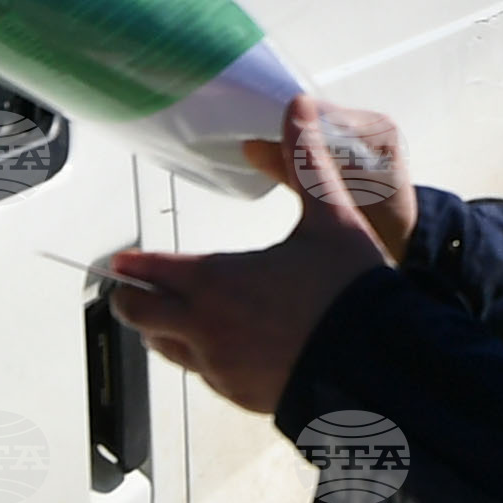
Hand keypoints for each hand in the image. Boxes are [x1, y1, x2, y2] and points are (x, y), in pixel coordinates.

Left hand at [109, 96, 392, 413]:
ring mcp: (221, 369)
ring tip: (169, 318)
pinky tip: (220, 347)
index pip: (151, 273)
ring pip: (167, 350)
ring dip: (162, 331)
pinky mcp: (241, 396)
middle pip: (141, 317)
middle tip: (132, 290)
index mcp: (217, 282)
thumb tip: (299, 107)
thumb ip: (305, 161)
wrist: (380, 368)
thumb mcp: (331, 216)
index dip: (133, 265)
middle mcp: (207, 328)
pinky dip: (200, 358)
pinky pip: (203, 376)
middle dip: (133, 300)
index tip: (122, 262)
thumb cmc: (351, 292)